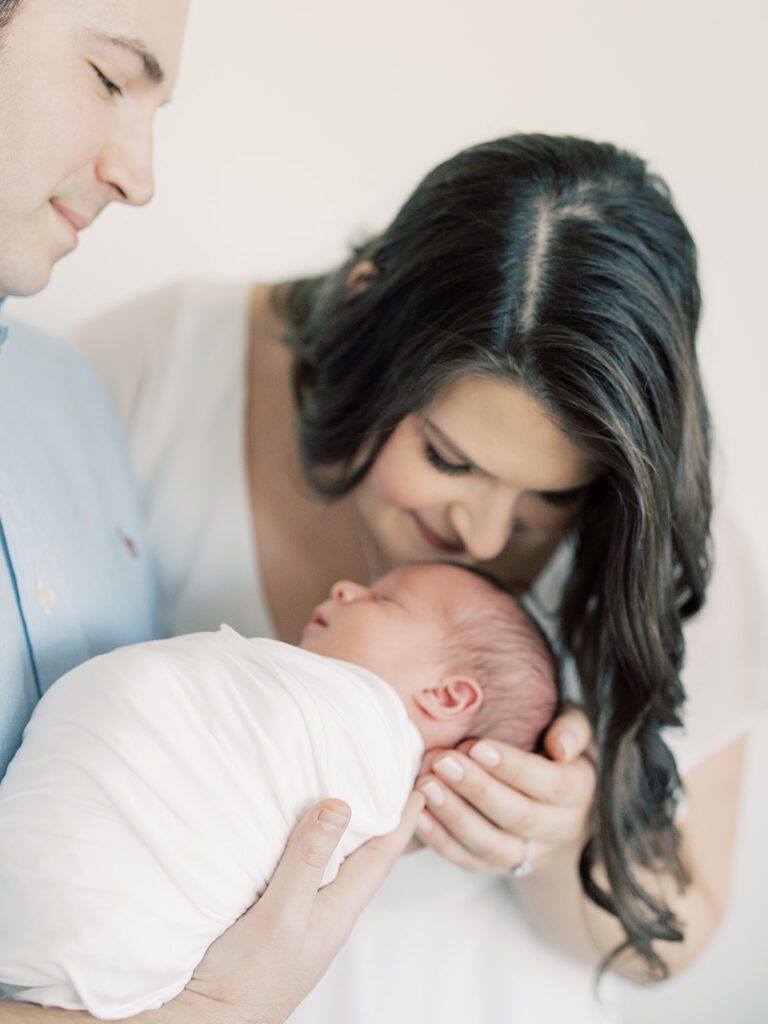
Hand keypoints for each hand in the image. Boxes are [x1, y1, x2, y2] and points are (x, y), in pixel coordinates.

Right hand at [179, 792, 424, 1023]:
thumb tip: (339, 805)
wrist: (208, 1021)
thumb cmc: (247, 979)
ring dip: (349, 835)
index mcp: (338, 910)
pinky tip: (301, 841)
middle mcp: (326, 913)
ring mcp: (303, 920)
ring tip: (353, 803)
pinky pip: (307, 874)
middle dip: (382, 823)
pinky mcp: (276, 922)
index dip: (402, 821)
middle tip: (393, 787)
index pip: (381, 857)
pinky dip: (313, 849)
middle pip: (366, 860)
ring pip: (337, 867)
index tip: (422, 790)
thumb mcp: (282, 913)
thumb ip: (308, 860)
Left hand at [414, 704, 595, 874]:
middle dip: (477, 789)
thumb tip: (561, 747)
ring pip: (493, 846)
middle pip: (519, 817)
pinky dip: (442, 840)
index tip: (477, 746)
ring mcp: (530, 854)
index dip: (514, 768)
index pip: (551, 785)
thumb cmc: (554, 741)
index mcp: (580, 791)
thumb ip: (571, 729)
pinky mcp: (500, 866)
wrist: (555, 786)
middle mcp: (560, 829)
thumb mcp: (572, 723)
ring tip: (426, 787)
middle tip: (443, 762)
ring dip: (456, 817)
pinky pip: (470, 860)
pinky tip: (419, 815)